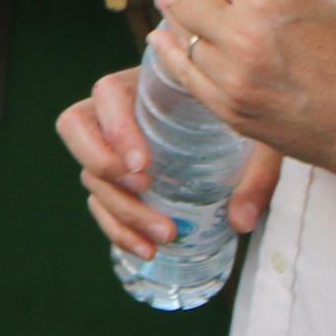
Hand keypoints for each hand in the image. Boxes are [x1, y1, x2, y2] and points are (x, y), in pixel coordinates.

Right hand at [57, 67, 284, 259]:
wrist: (244, 119)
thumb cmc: (245, 117)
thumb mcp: (258, 134)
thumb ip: (257, 173)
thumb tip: (241, 221)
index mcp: (145, 85)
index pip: (108, 94)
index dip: (116, 129)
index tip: (143, 167)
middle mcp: (118, 113)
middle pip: (76, 128)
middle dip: (102, 165)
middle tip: (142, 191)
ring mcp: (113, 148)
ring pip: (91, 176)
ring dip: (121, 211)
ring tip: (164, 236)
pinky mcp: (119, 181)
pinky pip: (101, 205)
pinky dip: (119, 230)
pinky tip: (147, 250)